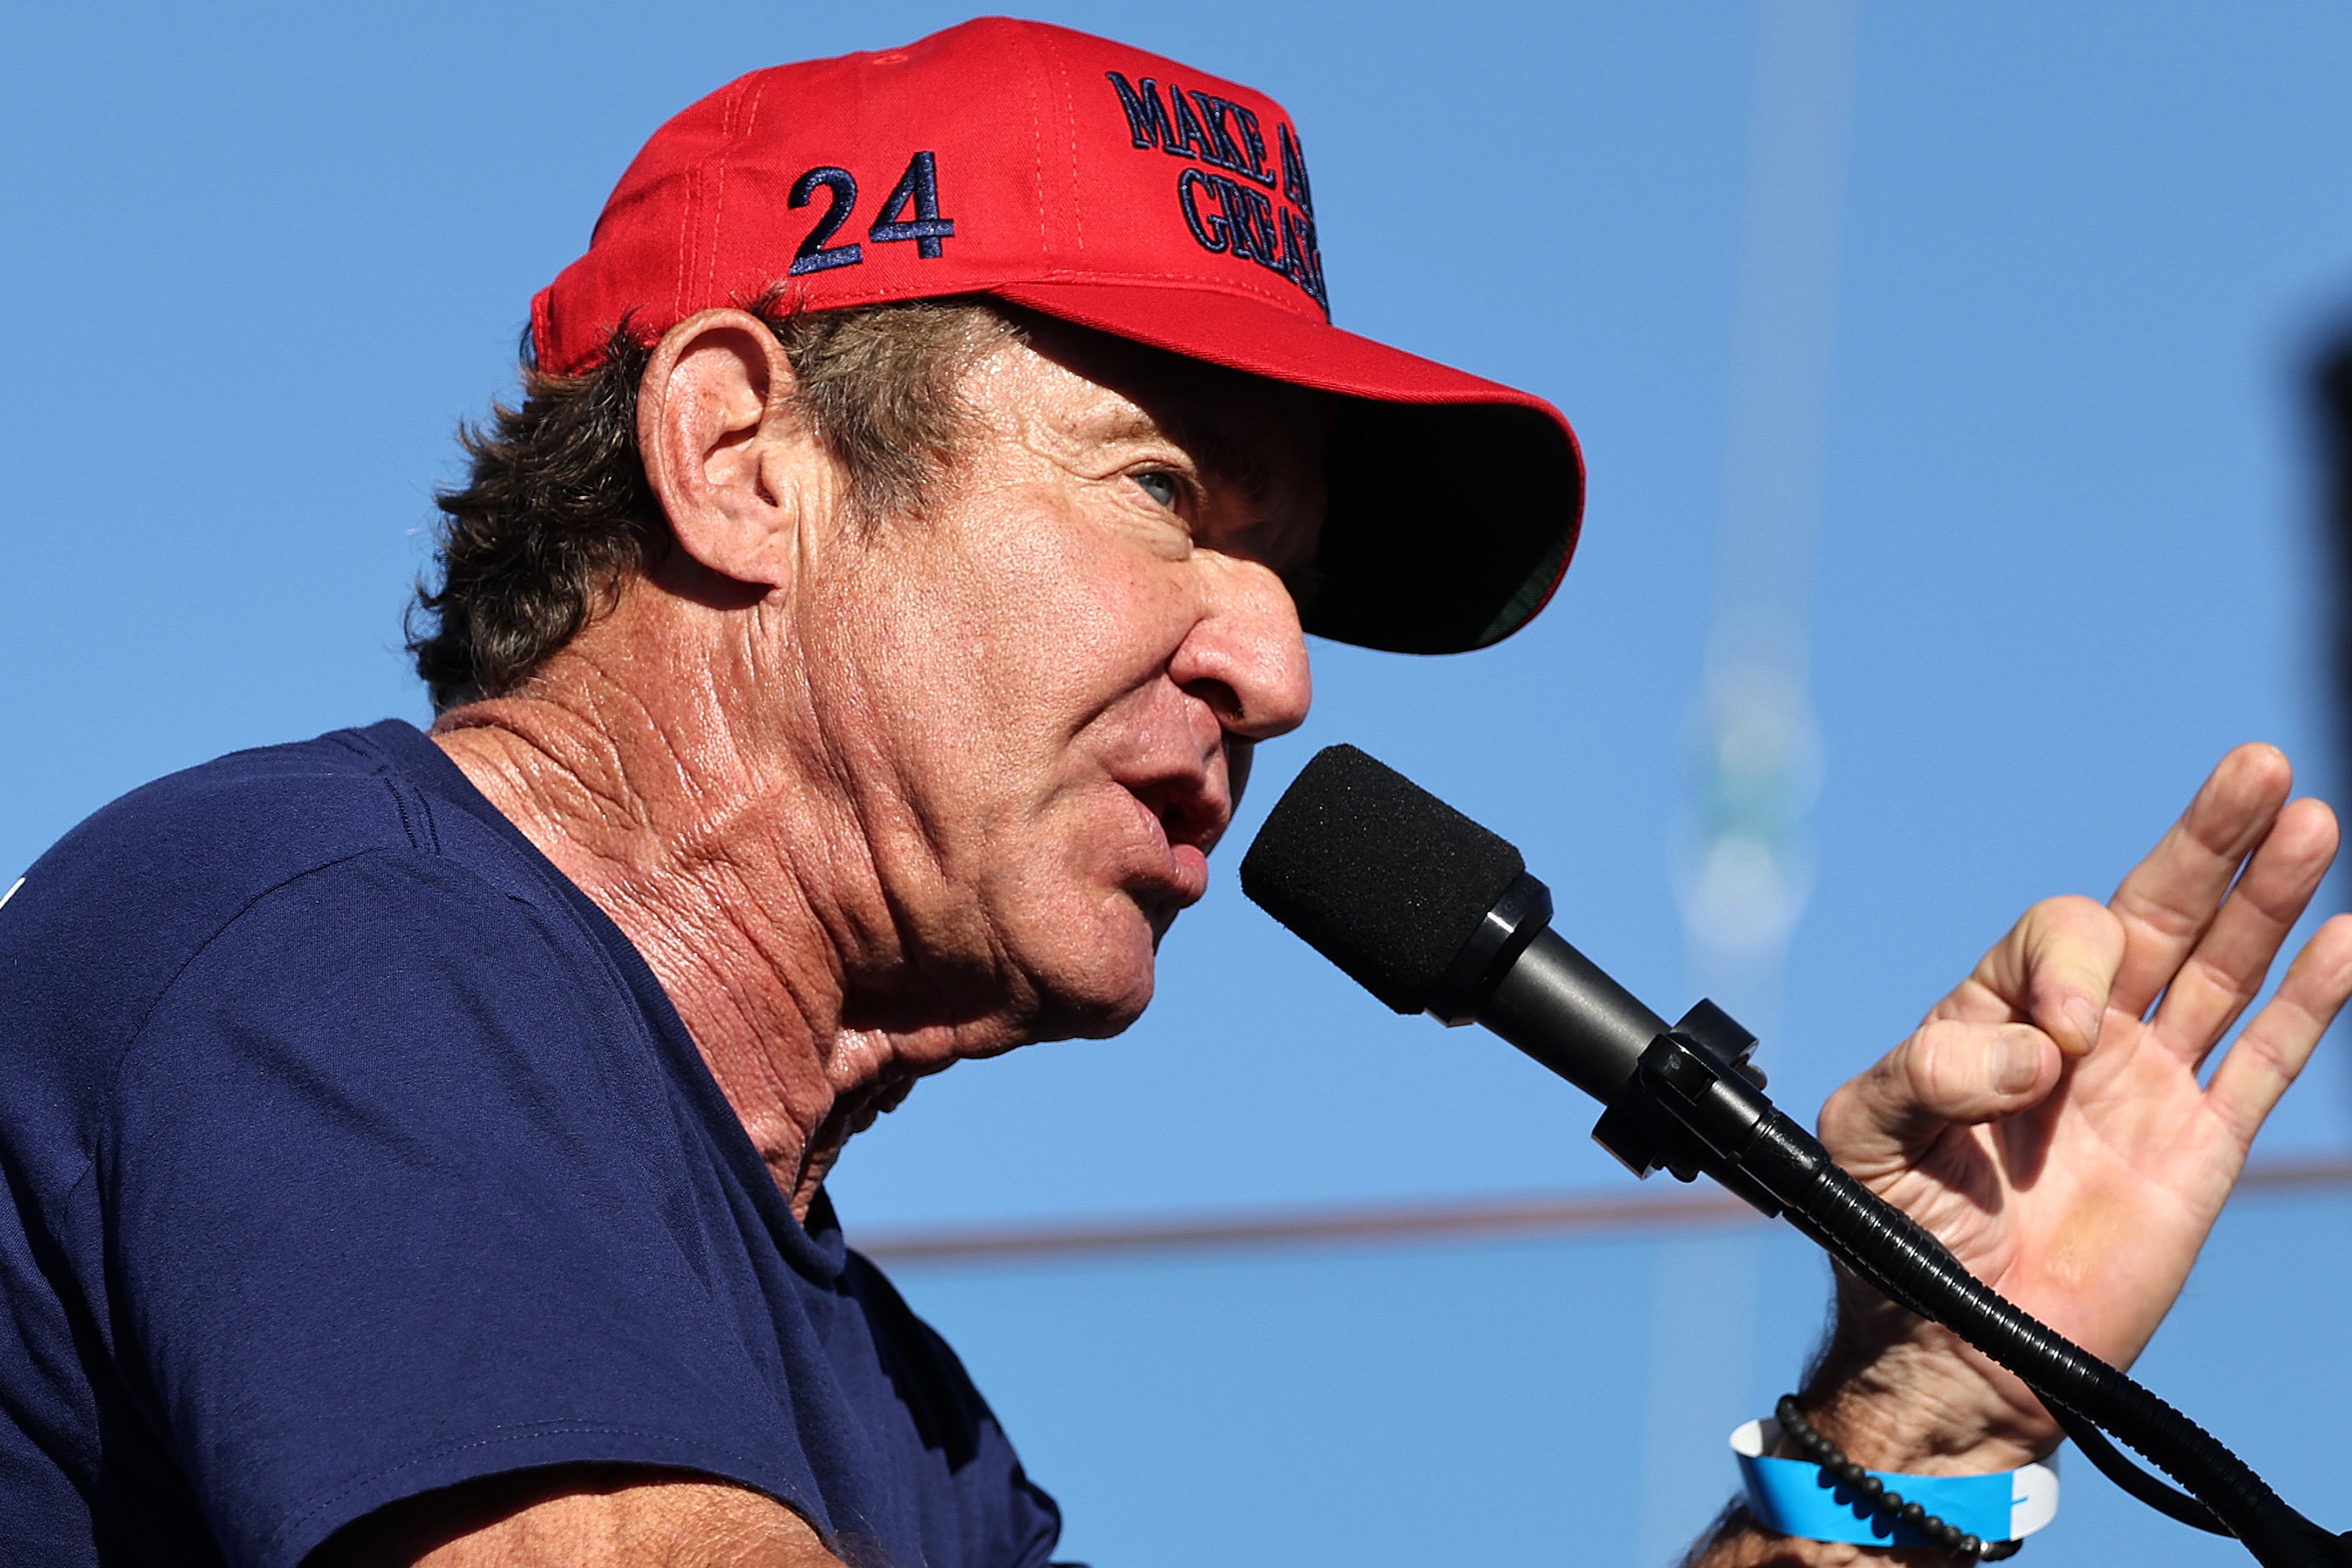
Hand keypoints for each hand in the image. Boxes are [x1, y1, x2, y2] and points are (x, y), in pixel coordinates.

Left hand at [1803, 744, 2351, 1470]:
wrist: (1951, 1350)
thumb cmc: (1893, 1235)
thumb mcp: (1867, 1134)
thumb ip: (1931, 1072)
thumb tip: (2043, 1052)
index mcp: (1994, 1015)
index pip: (2059, 939)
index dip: (2069, 968)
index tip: (2058, 1047)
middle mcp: (2079, 1035)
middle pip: (2155, 913)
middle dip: (2204, 842)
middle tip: (2253, 770)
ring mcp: (2146, 1087)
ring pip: (2221, 969)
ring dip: (2265, 897)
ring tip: (2307, 818)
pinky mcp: (2199, 1150)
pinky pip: (2263, 1064)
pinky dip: (2310, 1004)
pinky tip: (2344, 939)